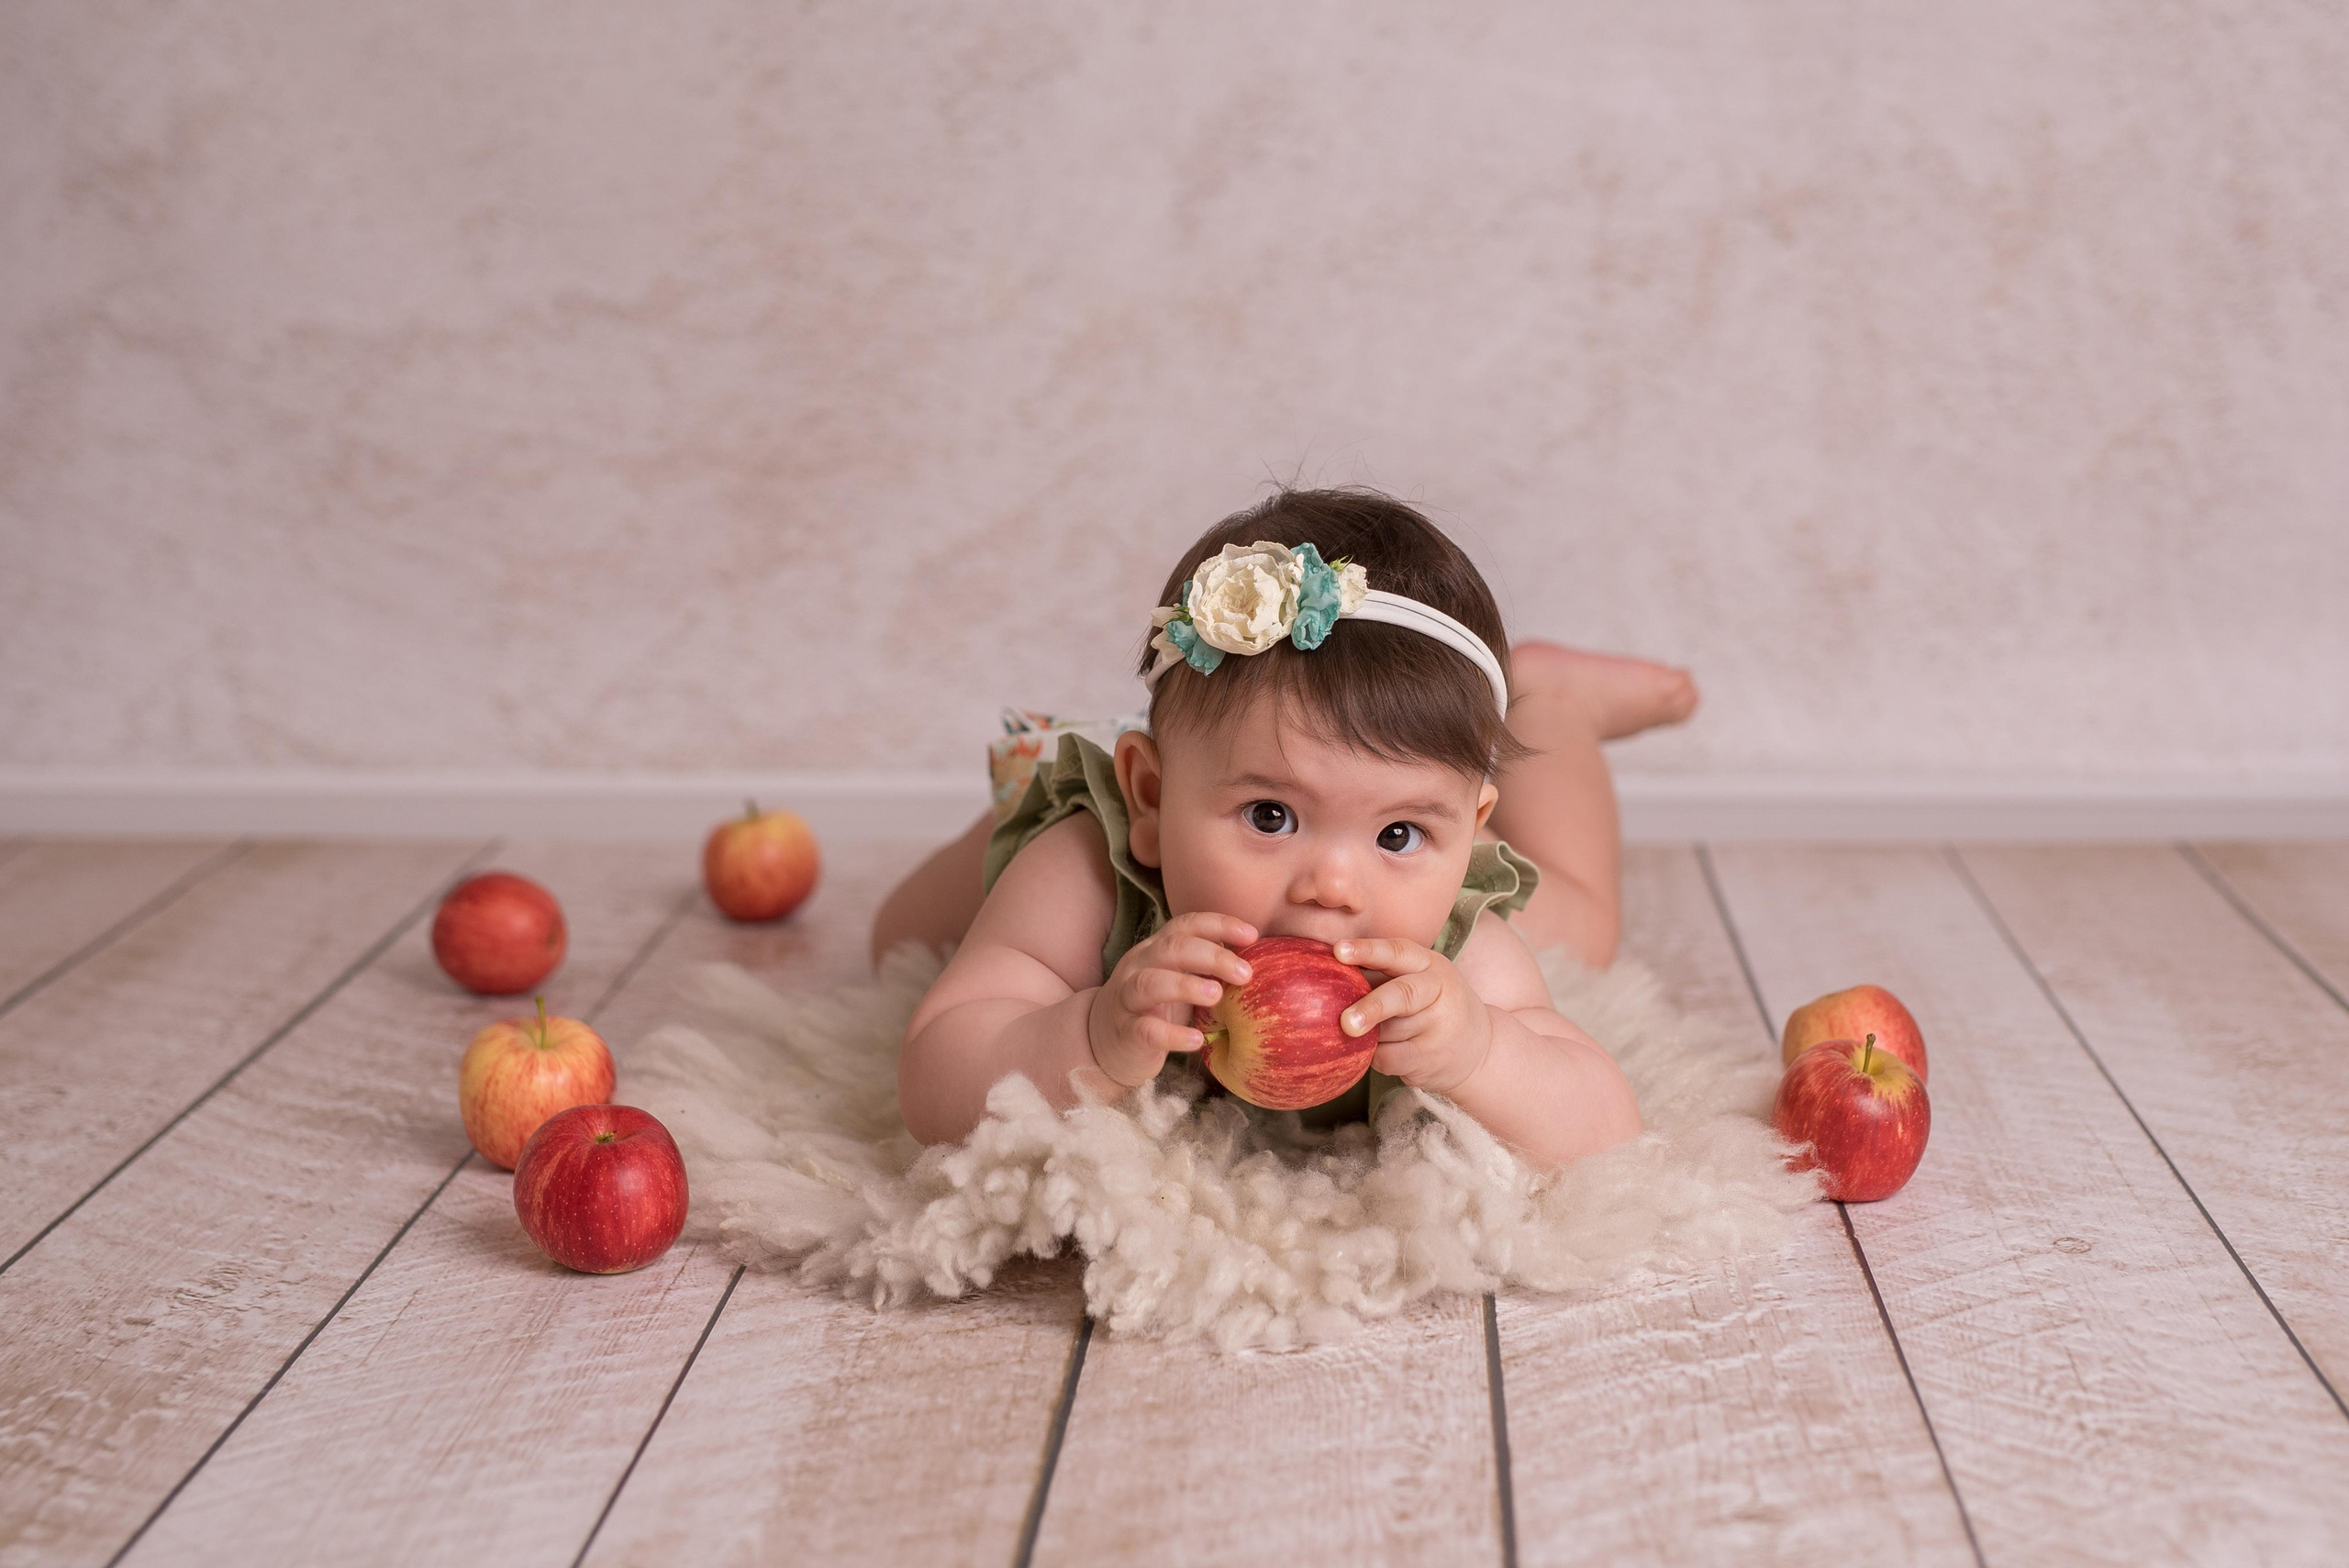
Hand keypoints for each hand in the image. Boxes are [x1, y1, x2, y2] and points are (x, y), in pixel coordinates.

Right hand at [1087, 911, 1258, 1089]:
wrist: (1102, 1042)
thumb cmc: (1154, 1007)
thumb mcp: (1177, 979)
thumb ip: (1205, 966)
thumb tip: (1255, 956)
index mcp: (1156, 949)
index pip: (1186, 925)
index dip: (1219, 924)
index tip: (1252, 935)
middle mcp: (1139, 966)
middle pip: (1172, 949)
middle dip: (1212, 956)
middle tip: (1245, 974)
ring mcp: (1127, 998)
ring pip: (1151, 982)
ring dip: (1186, 985)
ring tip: (1217, 996)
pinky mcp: (1125, 1031)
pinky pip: (1146, 1029)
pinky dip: (1172, 1034)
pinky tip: (1196, 1040)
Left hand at [1332, 936, 1493, 1095]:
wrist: (1480, 1049)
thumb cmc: (1431, 1007)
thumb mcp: (1419, 980)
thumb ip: (1380, 974)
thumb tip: (1325, 973)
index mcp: (1431, 964)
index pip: (1398, 952)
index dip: (1367, 950)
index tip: (1338, 951)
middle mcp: (1440, 991)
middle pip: (1401, 995)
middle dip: (1371, 1007)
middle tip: (1344, 1022)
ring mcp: (1439, 1028)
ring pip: (1387, 1031)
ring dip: (1369, 1035)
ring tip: (1374, 1033)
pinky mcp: (1431, 1058)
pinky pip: (1388, 1058)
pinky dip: (1375, 1057)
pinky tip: (1382, 1052)